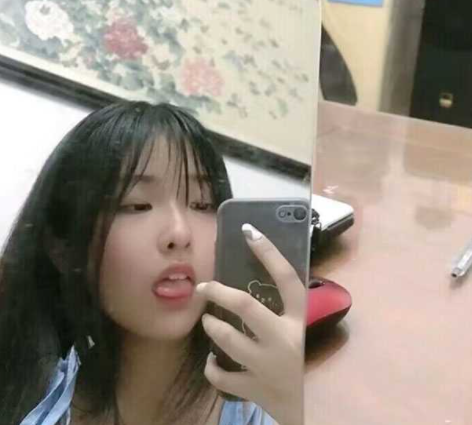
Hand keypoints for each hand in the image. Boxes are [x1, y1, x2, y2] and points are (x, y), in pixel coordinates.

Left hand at [196, 223, 304, 424]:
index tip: (249, 231)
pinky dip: (212, 367)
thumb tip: (246, 275)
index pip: (287, 279)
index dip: (269, 252)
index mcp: (299, 320)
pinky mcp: (254, 388)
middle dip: (220, 292)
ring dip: (212, 327)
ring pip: (229, 340)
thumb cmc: (295, 360)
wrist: (302, 410)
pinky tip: (213, 360)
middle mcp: (285, 340)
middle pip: (247, 307)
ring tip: (207, 322)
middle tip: (204, 287)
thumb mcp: (294, 330)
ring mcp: (268, 366)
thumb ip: (279, 308)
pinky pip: (221, 375)